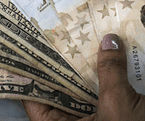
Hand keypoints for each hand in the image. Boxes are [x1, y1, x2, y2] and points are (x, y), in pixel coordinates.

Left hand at [22, 34, 144, 120]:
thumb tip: (109, 40)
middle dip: (60, 62)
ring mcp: (92, 120)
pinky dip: (105, 75)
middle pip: (58, 89)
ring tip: (80, 35)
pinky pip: (102, 92)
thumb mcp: (118, 103)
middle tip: (55, 33)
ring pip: (81, 89)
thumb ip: (109, 70)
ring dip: (85, 66)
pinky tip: (108, 52)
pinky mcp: (111, 116)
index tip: (25, 46)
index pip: (32, 98)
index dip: (28, 72)